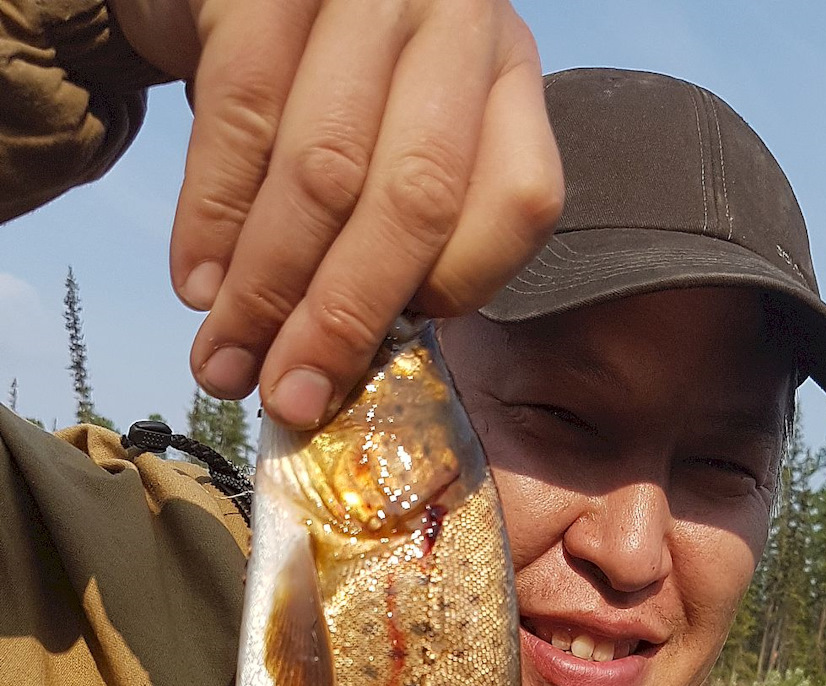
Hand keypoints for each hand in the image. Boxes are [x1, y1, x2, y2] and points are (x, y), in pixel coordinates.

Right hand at [108, 0, 561, 427]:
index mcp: (506, 72)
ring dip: (266, 290)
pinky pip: (240, 118)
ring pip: (325, 173)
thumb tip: (340, 373)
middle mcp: (455, 17)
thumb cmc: (319, 81)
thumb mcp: (391, 136)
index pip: (516, 204)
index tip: (380, 356)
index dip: (446, 294)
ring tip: (227, 364)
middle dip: (342, 319)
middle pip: (416, 201)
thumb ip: (398, 230)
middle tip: (288, 397)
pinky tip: (198, 286)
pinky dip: (213, 220)